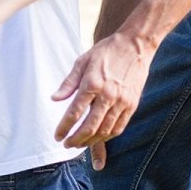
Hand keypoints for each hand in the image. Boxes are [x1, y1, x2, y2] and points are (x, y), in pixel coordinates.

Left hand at [52, 33, 152, 152]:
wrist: (135, 45)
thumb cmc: (107, 51)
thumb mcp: (82, 61)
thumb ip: (68, 83)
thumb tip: (55, 99)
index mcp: (92, 83)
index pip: (75, 113)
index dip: (64, 128)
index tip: (57, 136)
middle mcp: (108, 95)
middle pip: (90, 126)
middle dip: (76, 140)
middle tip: (67, 144)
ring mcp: (122, 101)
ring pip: (105, 130)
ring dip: (91, 141)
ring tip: (80, 143)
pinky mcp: (132, 104)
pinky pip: (119, 127)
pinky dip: (107, 136)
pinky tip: (98, 138)